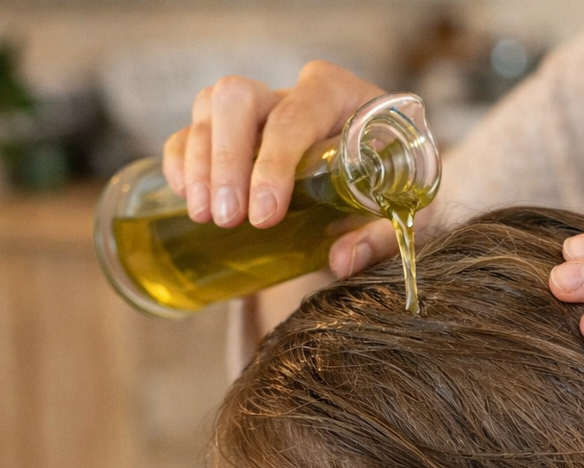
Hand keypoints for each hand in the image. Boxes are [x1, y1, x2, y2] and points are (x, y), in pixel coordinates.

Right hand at [162, 60, 401, 277]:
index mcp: (339, 94)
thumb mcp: (404, 210)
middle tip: (229, 219)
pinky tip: (186, 198)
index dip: (272, 163)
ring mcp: (257, 108)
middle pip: (236, 97)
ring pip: (207, 108)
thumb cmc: (395, 185)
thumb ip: (382, 235)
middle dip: (226, 161)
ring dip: (198, 165)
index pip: (294, 115)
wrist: (386, 176)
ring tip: (206, 218)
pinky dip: (179, 161)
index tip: (264, 216)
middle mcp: (292, 92)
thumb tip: (342, 259)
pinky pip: (189, 131)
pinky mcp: (230, 132)